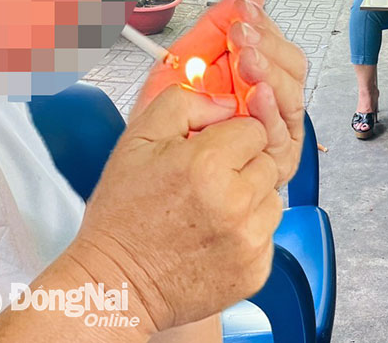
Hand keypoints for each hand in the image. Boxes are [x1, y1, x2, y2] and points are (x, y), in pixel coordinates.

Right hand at [67, 84, 282, 332]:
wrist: (115, 286)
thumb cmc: (123, 216)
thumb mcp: (137, 140)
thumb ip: (184, 103)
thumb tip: (226, 101)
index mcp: (208, 164)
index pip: (254, 128)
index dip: (230, 137)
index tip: (210, 152)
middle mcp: (235, 203)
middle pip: (268, 162)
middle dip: (243, 167)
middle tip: (207, 184)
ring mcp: (249, 241)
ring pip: (273, 198)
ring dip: (250, 200)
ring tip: (210, 211)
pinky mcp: (256, 270)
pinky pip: (268, 235)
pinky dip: (248, 233)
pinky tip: (214, 237)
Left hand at [134, 0, 306, 187]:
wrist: (144, 182)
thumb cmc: (160, 130)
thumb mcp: (184, 64)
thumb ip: (218, 22)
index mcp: (252, 77)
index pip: (274, 43)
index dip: (262, 22)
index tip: (242, 7)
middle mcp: (268, 103)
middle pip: (292, 65)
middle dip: (267, 45)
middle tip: (241, 35)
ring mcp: (273, 133)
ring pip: (292, 95)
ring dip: (269, 72)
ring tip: (246, 57)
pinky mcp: (273, 163)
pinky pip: (281, 132)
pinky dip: (270, 110)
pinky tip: (257, 93)